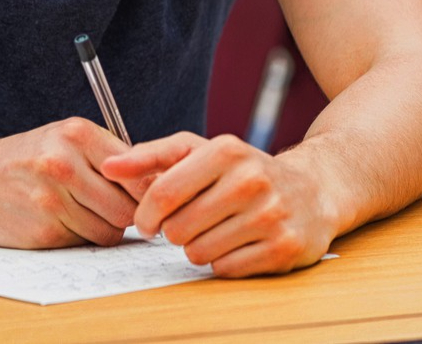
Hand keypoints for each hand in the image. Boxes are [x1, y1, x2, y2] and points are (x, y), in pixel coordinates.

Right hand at [0, 117, 136, 248]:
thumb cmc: (29, 159)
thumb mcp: (66, 139)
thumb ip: (110, 156)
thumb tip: (160, 184)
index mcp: (77, 134)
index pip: (138, 173)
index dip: (146, 192)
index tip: (145, 199)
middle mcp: (64, 163)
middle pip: (128, 208)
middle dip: (127, 215)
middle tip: (112, 209)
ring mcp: (52, 199)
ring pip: (109, 231)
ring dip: (103, 228)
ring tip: (82, 212)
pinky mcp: (42, 229)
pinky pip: (85, 243)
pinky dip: (80, 238)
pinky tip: (61, 221)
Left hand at [102, 132, 335, 276]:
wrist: (313, 190)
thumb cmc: (242, 171)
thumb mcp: (199, 152)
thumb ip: (150, 156)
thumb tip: (108, 167)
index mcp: (227, 151)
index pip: (164, 193)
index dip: (145, 215)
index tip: (146, 223)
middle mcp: (252, 180)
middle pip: (179, 229)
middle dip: (175, 232)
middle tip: (189, 224)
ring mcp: (271, 215)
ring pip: (200, 253)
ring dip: (198, 248)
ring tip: (214, 232)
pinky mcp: (284, 248)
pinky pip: (225, 269)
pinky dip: (222, 262)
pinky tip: (235, 244)